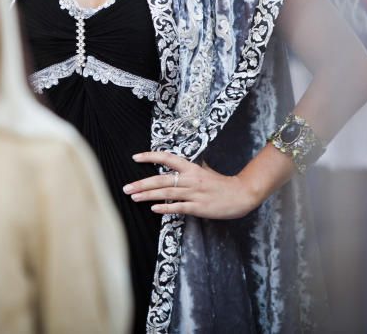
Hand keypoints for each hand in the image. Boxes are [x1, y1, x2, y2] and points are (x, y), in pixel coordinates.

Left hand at [123, 151, 260, 219]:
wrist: (241, 194)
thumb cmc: (221, 183)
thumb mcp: (205, 170)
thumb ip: (190, 168)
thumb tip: (176, 165)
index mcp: (191, 167)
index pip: (167, 158)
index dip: (150, 156)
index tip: (135, 157)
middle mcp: (191, 178)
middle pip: (162, 179)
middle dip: (142, 183)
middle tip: (126, 187)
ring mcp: (194, 193)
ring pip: (167, 193)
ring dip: (148, 195)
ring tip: (134, 196)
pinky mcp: (198, 207)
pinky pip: (179, 207)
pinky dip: (165, 208)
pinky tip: (153, 208)